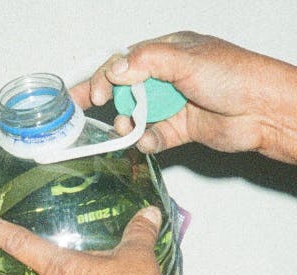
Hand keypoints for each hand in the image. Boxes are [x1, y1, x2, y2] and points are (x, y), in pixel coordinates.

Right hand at [72, 32, 296, 162]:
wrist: (263, 111)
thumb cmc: (236, 76)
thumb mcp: (187, 60)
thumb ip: (146, 62)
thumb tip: (113, 71)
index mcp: (168, 52)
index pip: (123, 62)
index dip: (104, 77)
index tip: (95, 94)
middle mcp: (167, 77)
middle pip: (123, 90)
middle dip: (108, 102)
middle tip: (90, 114)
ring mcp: (172, 104)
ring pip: (134, 116)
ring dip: (126, 124)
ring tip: (128, 128)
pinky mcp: (178, 129)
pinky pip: (151, 137)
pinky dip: (145, 141)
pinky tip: (148, 141)